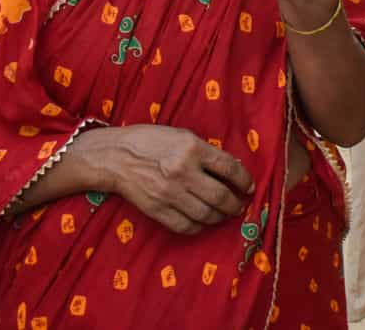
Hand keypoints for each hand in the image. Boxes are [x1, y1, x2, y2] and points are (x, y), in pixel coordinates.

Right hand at [81, 125, 252, 234]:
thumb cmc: (151, 141)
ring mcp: (169, 193)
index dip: (244, 180)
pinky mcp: (156, 209)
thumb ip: (207, 152)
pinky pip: (185, 226)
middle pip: (220, 196)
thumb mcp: (183, 136)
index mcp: (192, 149)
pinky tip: (204, 222)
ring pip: (205, 214)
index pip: (229, 168)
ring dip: (220, 217)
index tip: (250, 187)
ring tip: (224, 214)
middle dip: (235, 204)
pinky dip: (199, 227)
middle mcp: (183, 172)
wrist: (115, 156)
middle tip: (240, 206)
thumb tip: (232, 169)